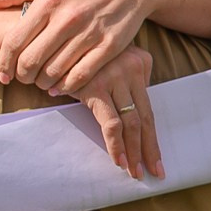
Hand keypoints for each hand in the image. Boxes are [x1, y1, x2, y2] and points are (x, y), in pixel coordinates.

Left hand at [0, 0, 165, 96]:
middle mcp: (68, 17)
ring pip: (54, 71)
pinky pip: (81, 75)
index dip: (4, 63)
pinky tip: (61, 86)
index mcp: (48, 1)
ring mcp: (90, 32)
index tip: (3, 74)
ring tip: (41, 82)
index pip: (14, 41)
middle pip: (32, 61)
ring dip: (43, 83)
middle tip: (24, 79)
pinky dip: (67, 86)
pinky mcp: (110, 46)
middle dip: (22, 76)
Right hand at [72, 47, 159, 180]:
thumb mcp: (110, 60)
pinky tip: (119, 160)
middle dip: (150, 148)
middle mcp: (133, 69)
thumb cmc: (80, 54)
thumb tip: (130, 116)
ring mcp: (115, 78)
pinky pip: (110, 123)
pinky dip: (116, 144)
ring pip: (132, 122)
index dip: (153, 136)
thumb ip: (125, 81)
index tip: (157, 158)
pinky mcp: (95, 88)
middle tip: (155, 172)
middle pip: (145, 117)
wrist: (54, 37)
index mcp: (140, 63)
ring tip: (136, 172)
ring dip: (134, 151)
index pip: (149, 108)